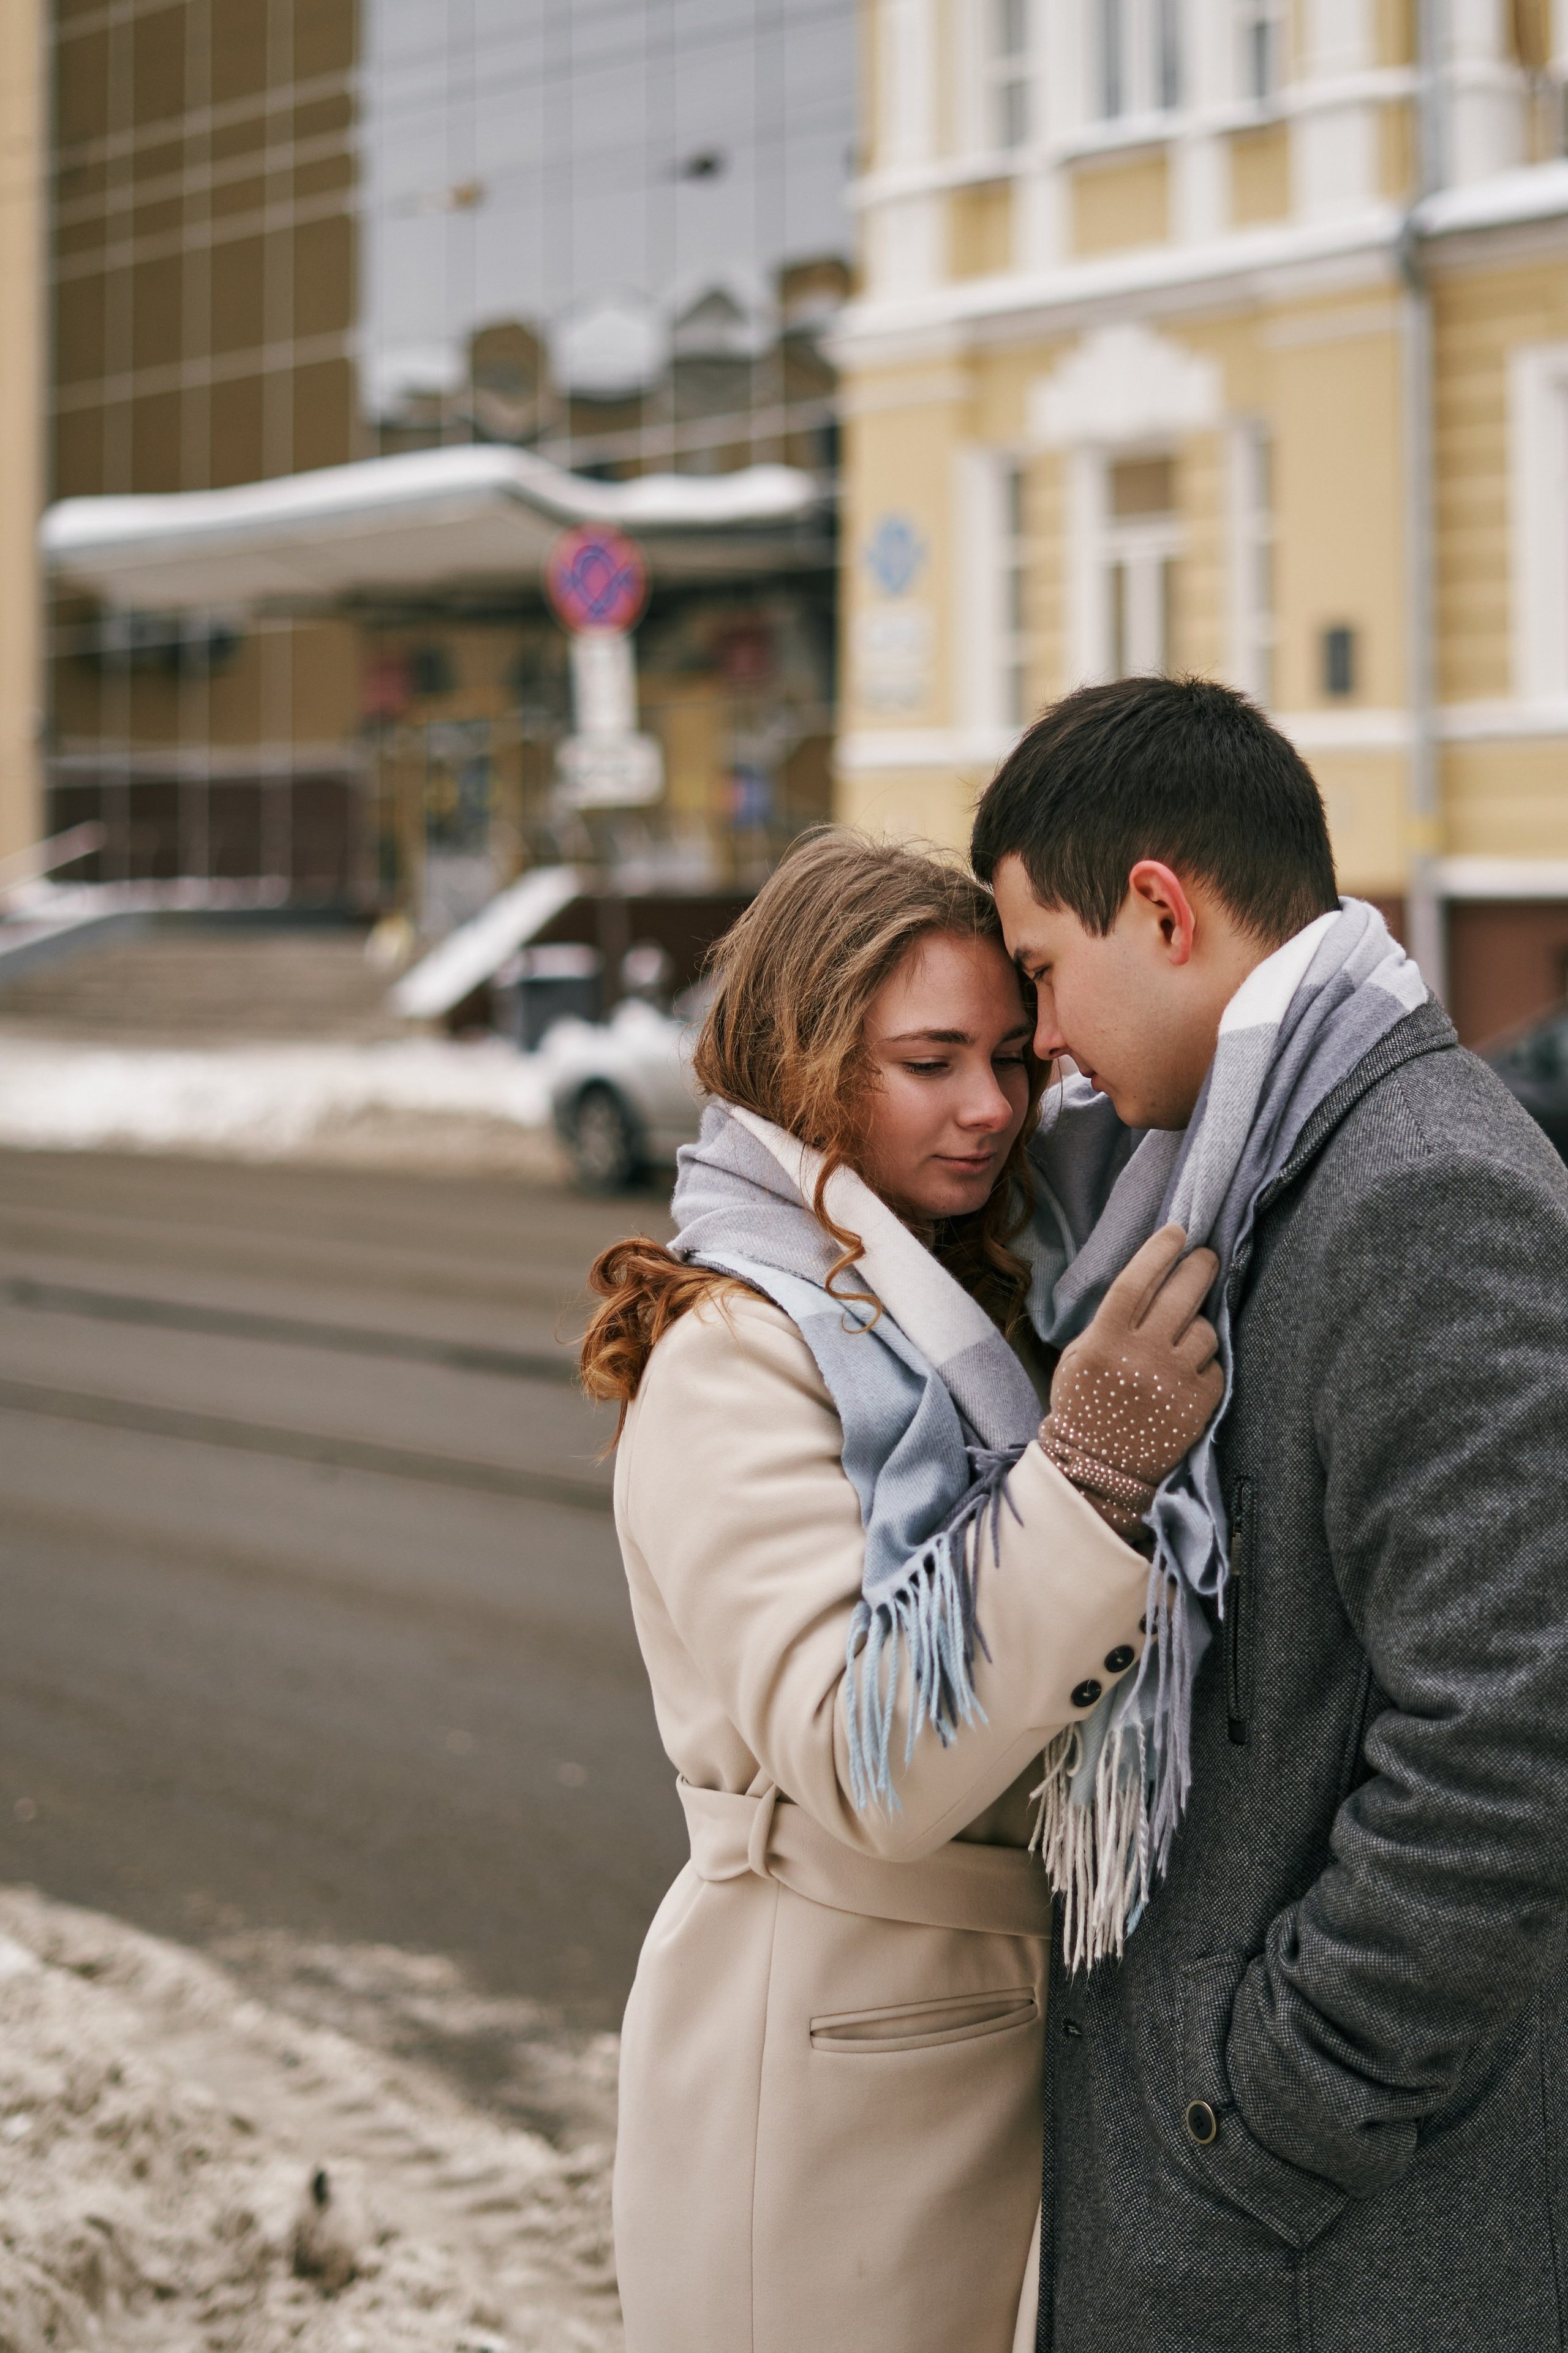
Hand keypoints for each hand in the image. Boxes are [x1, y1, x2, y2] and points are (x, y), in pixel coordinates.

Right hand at [1040, 1225, 1223, 1523]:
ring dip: (1199, 1326)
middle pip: (1181, 1294)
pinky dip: (1204, 1364)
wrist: (1096, 1470)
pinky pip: (1215, 1365)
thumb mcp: (1079, 1355)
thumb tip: (1153, 1279)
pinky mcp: (1198, 1405)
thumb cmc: (1084, 1405)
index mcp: (1104, 1341)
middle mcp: (1141, 1357)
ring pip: (1205, 1329)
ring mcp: (1173, 1382)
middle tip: (1205, 1257)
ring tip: (1185, 1337)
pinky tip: (1187, 1372)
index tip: (1177, 1231)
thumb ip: (1111, 1321)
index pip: (1138, 1281)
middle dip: (1199, 1267)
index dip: (1159, 1251)